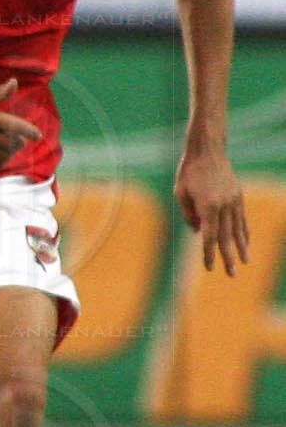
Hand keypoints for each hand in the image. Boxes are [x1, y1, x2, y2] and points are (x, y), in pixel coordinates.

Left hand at [176, 149, 250, 275]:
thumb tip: (199, 233)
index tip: (208, 267)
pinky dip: (244, 231)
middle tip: (231, 274)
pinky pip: (242, 218)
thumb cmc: (189, 172)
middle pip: (226, 237)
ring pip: (238, 229)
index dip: (208, 253)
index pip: (209, 236)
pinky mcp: (239, 196)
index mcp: (207, 206)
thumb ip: (188, 215)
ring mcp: (234, 201)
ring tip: (245, 262)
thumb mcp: (180, 193)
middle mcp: (224, 206)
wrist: (208, 151)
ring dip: (241, 247)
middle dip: (228, 257)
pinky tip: (246, 241)